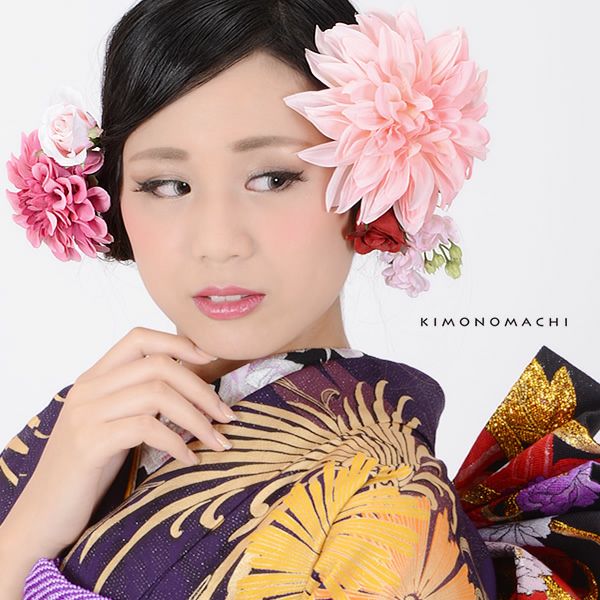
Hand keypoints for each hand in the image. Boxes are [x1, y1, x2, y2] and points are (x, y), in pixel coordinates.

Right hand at [1, 327, 234, 557]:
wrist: (43, 514)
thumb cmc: (89, 468)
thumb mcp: (113, 423)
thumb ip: (141, 400)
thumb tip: (196, 389)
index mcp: (95, 378)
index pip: (139, 338)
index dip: (179, 343)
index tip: (211, 362)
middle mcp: (88, 389)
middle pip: (159, 366)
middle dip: (202, 390)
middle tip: (226, 416)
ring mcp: (86, 414)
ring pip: (157, 394)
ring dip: (197, 418)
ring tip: (217, 441)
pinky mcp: (89, 443)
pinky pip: (147, 428)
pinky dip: (177, 443)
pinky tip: (189, 460)